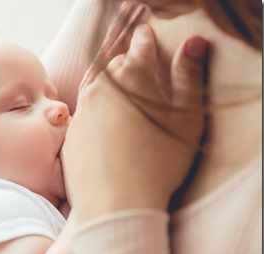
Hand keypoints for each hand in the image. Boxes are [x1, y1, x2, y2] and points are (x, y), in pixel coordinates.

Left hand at [62, 23, 207, 222]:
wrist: (115, 205)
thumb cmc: (159, 165)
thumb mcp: (187, 120)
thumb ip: (189, 78)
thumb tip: (193, 44)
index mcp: (132, 78)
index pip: (141, 46)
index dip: (147, 40)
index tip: (147, 37)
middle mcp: (100, 88)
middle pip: (115, 64)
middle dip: (128, 61)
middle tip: (137, 64)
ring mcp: (81, 111)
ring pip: (95, 85)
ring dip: (108, 82)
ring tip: (119, 87)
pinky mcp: (71, 133)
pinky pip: (83, 112)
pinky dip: (95, 109)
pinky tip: (104, 121)